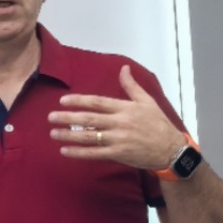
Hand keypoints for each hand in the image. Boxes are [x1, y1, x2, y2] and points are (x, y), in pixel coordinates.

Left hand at [48, 65, 181, 169]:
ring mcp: (118, 139)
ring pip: (89, 136)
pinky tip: (65, 151)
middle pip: (89, 119)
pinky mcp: (119, 154)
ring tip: (53, 133)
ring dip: (69, 135)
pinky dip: (79, 152)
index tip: (63, 101)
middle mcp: (120, 123)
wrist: (171, 149)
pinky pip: (94, 153)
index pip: (97, 102)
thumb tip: (124, 68)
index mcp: (126, 108)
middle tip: (50, 117)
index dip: (79, 101)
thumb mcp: (148, 102)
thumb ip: (132, 86)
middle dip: (67, 118)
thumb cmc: (158, 124)